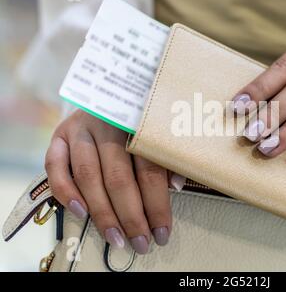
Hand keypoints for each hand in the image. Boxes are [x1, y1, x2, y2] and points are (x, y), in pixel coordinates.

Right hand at [45, 110, 183, 252]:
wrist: (106, 96)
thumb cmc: (137, 123)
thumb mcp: (156, 135)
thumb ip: (166, 160)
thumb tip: (176, 186)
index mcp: (140, 125)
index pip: (150, 171)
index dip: (157, 206)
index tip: (162, 233)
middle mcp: (109, 125)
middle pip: (119, 177)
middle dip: (131, 217)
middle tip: (140, 244)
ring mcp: (81, 129)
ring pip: (89, 176)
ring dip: (102, 212)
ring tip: (116, 238)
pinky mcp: (59, 134)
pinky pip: (54, 165)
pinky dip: (65, 190)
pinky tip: (81, 213)